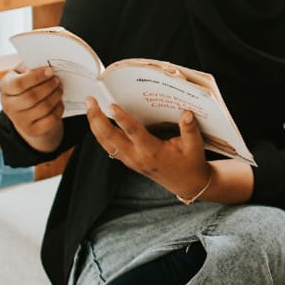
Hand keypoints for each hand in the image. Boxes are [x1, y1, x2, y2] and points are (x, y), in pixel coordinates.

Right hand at [0, 64, 64, 152]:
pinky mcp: (32, 130)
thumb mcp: (24, 72)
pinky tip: (60, 102)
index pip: (18, 84)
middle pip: (31, 97)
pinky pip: (50, 120)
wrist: (27, 110)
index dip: (36, 77)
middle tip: (57, 80)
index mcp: (5, 87)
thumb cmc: (28, 85)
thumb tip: (46, 63)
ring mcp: (19, 120)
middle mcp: (8, 105)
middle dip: (48, 87)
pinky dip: (58, 109)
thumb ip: (31, 66)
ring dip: (55, 96)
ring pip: (42, 108)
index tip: (50, 71)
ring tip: (60, 88)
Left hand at [84, 99, 219, 202]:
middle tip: (90, 100)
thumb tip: (186, 112)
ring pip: (105, 143)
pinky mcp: (129, 161)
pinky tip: (97, 122)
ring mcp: (130, 160)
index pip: (133, 133)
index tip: (111, 105)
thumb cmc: (191, 163)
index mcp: (152, 152)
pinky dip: (100, 134)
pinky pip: (109, 147)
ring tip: (90, 107)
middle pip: (110, 138)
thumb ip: (190, 129)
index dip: (121, 119)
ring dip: (95, 125)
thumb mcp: (195, 146)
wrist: (187, 184)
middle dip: (97, 119)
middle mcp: (137, 157)